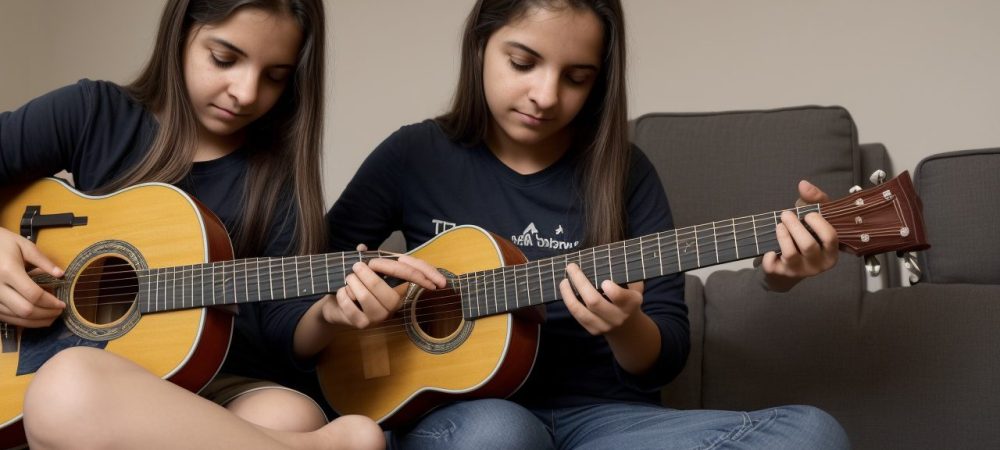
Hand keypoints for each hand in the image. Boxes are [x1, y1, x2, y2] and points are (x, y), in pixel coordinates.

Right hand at [0, 227, 64, 326]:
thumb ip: (43, 261)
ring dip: (36, 321)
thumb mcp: (24, 246)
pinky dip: (22, 321)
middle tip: (59, 312)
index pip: (34, 294)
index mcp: (8, 271)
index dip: (51, 302)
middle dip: (46, 314)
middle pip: (25, 310)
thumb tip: (61, 274)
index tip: (62, 304)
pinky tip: (35, 318)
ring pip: (15, 318)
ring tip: (51, 317)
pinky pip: (6, 318)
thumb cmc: (2, 243)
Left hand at [320, 244, 445, 328]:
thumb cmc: (355, 284)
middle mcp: (391, 305)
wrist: (336, 305)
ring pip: (369, 300)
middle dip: (370, 277)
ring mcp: (378, 317)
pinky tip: (342, 292)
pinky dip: (344, 296)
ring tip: (349, 278)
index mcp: (397, 287)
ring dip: (355, 285)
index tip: (439, 282)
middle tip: (357, 265)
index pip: (414, 278)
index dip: (427, 277)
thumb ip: (364, 255)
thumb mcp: (363, 267)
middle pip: (390, 294)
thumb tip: (362, 247)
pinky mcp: (362, 324)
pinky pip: (352, 309)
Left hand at [558, 262, 644, 335]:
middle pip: (594, 302)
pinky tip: (565, 290)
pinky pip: (577, 316)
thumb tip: (610, 254)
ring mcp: (604, 326)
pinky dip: (569, 302)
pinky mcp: (593, 330)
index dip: (612, 290)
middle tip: (571, 267)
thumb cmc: (629, 297)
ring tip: (564, 280)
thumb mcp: (634, 286)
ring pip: (581, 311)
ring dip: (568, 294)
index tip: (604, 280)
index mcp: (631, 303)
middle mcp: (617, 317)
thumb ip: (626, 273)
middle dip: (580, 282)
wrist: (628, 326)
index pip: (620, 297)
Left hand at [761, 180, 839, 291]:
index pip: (830, 237)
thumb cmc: (804, 236)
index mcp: (831, 252)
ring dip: (782, 235)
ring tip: (779, 225)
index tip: (808, 214)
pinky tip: (769, 247)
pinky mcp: (780, 274)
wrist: (785, 266)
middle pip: (808, 245)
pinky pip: (772, 264)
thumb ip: (813, 199)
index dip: (818, 223)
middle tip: (786, 214)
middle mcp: (817, 265)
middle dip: (795, 225)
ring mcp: (799, 272)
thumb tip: (803, 184)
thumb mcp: (813, 217)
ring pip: (790, 253)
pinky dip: (768, 254)